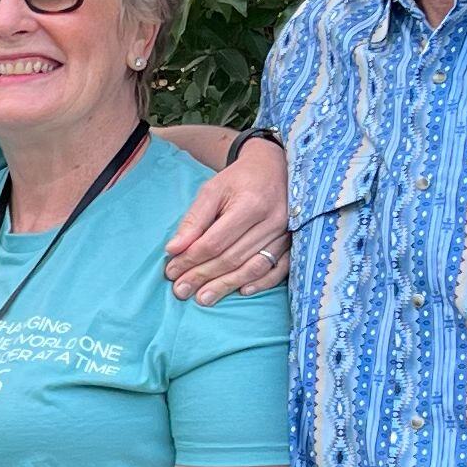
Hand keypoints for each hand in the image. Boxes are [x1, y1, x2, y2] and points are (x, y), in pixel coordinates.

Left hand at [162, 134, 290, 301]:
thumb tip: (173, 249)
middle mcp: (271, 221)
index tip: (172, 271)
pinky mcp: (294, 242)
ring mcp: (286, 234)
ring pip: (254, 267)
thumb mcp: (213, 190)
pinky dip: (261, 283)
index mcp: (249, 205)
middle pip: (232, 258)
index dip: (191, 259)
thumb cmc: (239, 179)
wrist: (275, 168)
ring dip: (227, 285)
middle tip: (181, 291)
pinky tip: (242, 291)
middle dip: (203, 277)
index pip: (215, 242)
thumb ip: (194, 219)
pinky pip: (279, 269)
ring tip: (203, 298)